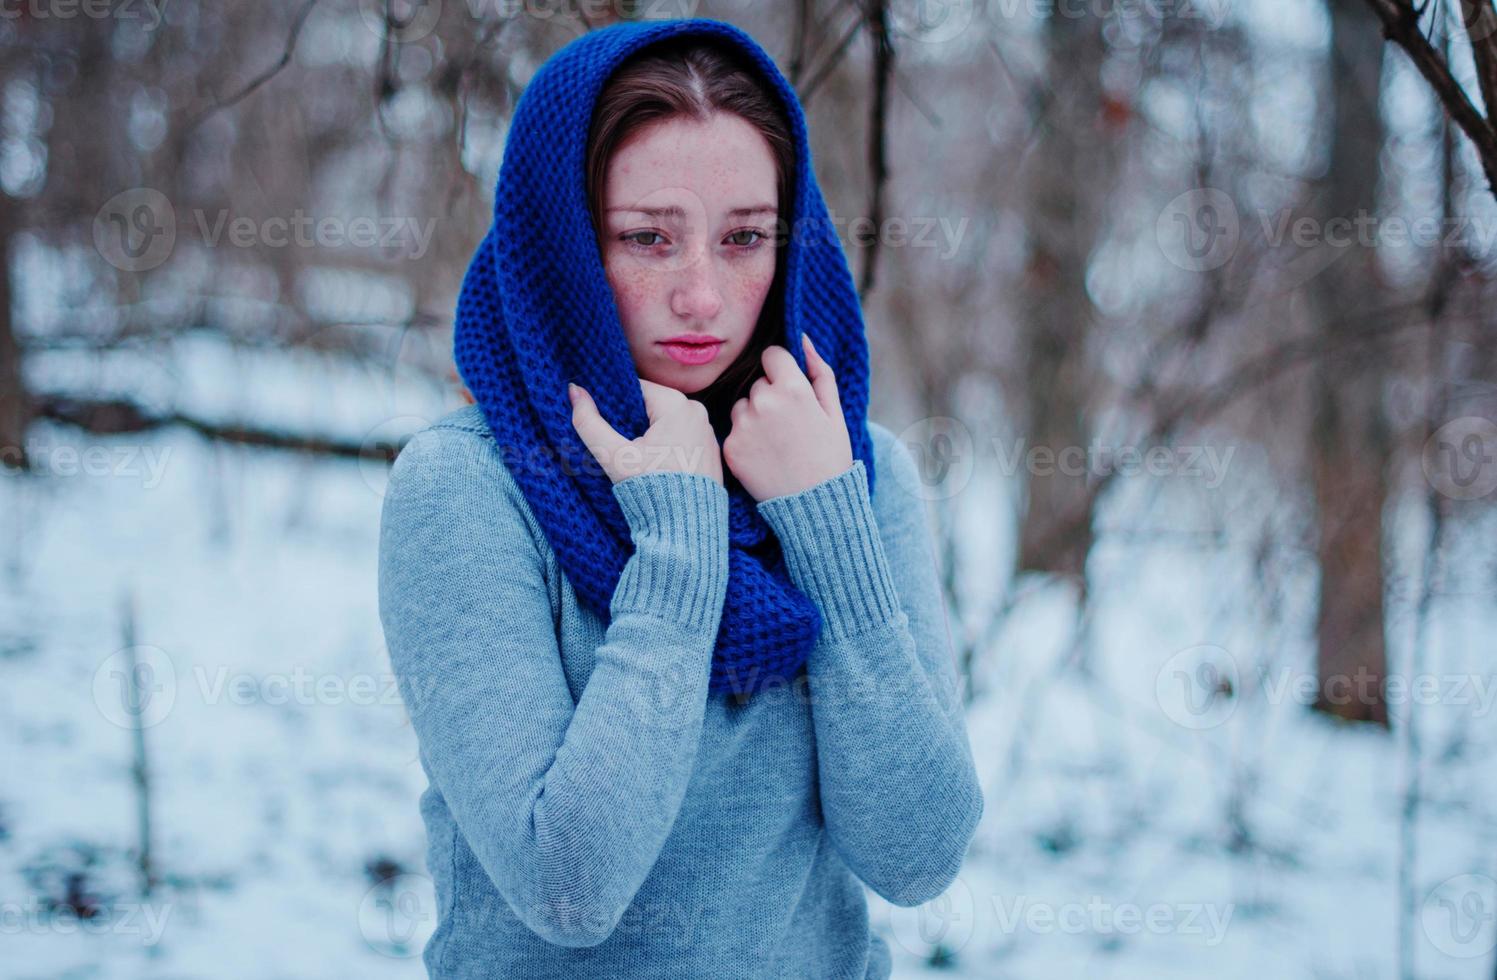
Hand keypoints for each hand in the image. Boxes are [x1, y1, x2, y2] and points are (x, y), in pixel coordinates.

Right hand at [569, 377, 723, 486]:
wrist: (686, 529)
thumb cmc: (651, 490)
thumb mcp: (613, 456)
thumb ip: (589, 422)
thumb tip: (573, 390)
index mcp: (677, 404)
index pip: (636, 389)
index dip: (616, 404)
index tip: (608, 425)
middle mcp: (698, 412)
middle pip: (652, 406)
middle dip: (633, 422)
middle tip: (621, 446)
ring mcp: (708, 432)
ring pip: (667, 423)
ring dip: (650, 435)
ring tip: (638, 459)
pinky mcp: (712, 451)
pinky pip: (683, 438)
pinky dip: (668, 447)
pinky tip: (657, 466)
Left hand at [722, 334, 852, 501]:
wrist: (814, 505)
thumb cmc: (830, 456)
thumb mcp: (834, 411)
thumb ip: (819, 371)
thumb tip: (802, 338)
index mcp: (792, 388)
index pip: (771, 355)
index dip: (782, 371)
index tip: (790, 390)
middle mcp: (762, 402)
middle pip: (757, 383)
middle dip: (770, 396)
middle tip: (789, 426)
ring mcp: (743, 426)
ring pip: (742, 406)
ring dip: (754, 417)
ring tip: (776, 443)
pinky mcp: (730, 448)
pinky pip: (733, 430)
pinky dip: (745, 440)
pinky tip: (764, 456)